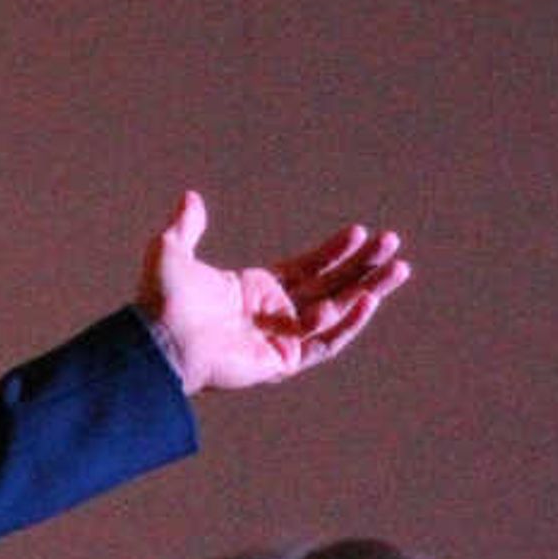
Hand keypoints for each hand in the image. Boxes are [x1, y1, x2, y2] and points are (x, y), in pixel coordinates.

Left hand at [134, 191, 408, 393]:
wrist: (158, 342)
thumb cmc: (161, 302)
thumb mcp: (171, 252)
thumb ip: (186, 226)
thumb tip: (190, 197)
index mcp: (255, 289)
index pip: (308, 268)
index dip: (335, 252)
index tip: (360, 232)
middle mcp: (273, 314)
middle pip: (331, 287)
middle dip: (363, 267)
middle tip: (393, 245)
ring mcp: (280, 339)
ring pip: (337, 313)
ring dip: (368, 291)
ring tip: (399, 268)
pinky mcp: (283, 362)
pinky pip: (324, 343)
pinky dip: (348, 323)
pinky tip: (367, 300)